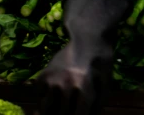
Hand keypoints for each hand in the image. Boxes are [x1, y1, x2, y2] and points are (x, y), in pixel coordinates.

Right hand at [35, 0, 130, 114]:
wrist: (88, 37)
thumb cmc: (101, 61)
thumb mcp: (106, 82)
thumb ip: (98, 103)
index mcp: (85, 88)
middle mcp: (67, 85)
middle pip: (61, 114)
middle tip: (66, 111)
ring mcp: (54, 79)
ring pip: (45, 108)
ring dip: (51, 110)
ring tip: (56, 108)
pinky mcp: (45, 73)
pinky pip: (38, 93)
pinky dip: (43, 95)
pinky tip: (52, 92)